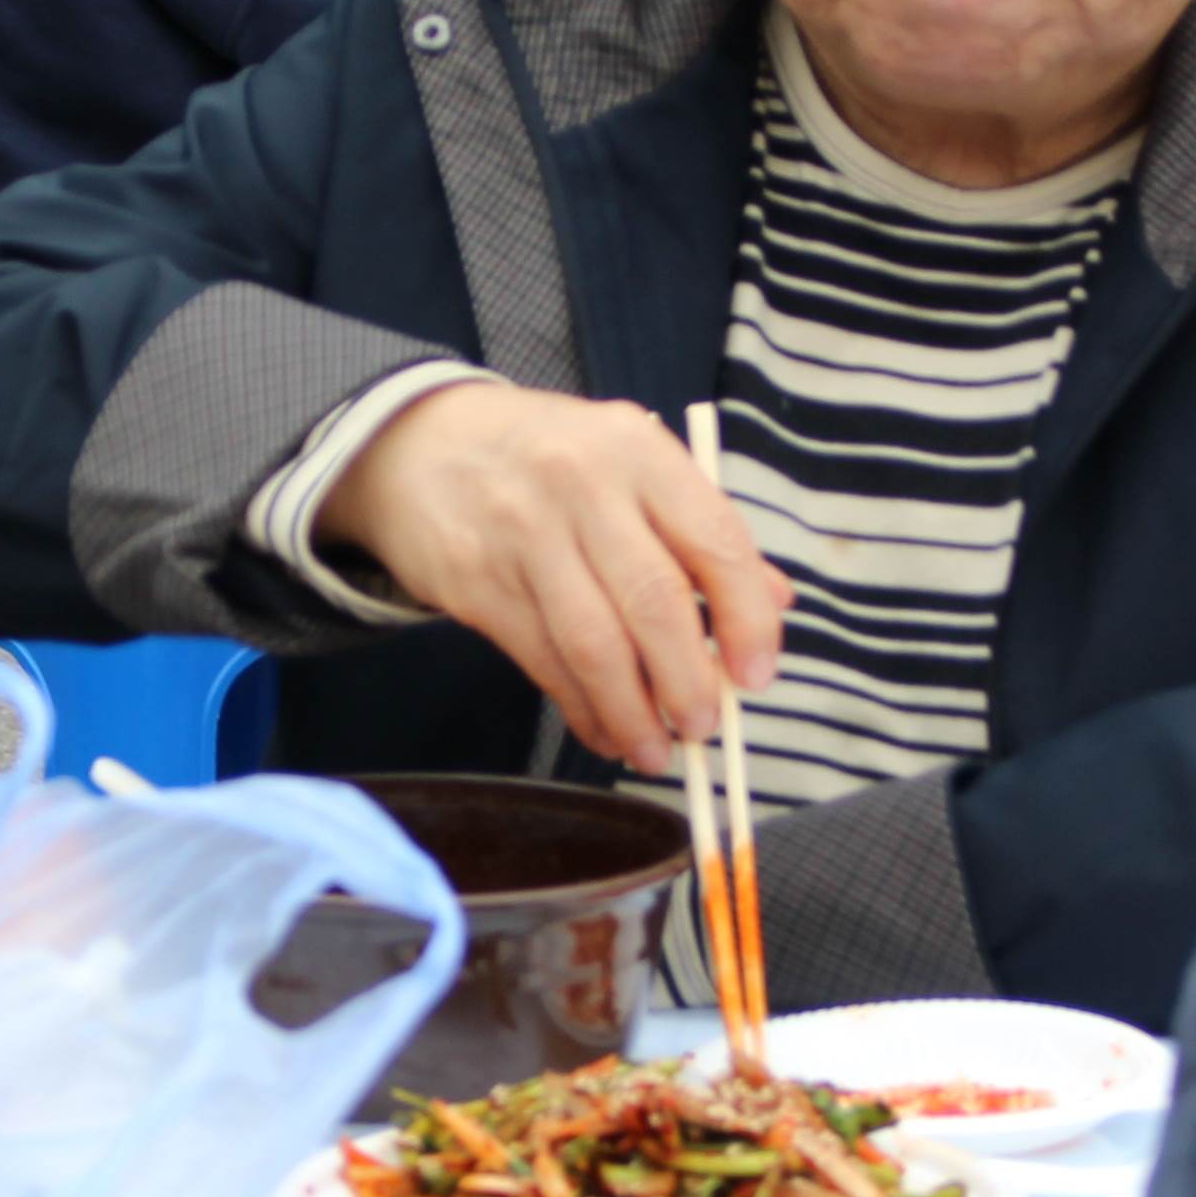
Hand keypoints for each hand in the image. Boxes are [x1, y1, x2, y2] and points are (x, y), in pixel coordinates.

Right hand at [315, 380, 787, 768]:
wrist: (418, 444)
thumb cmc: (549, 459)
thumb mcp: (630, 463)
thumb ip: (702, 527)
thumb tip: (777, 603)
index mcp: (638, 451)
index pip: (714, 541)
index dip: (746, 620)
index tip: (758, 676)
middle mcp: (582, 485)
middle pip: (654, 602)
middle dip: (689, 681)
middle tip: (705, 727)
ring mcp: (522, 534)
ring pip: (594, 645)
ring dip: (634, 712)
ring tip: (657, 751)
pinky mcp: (476, 582)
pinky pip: (543, 662)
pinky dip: (582, 710)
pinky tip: (606, 731)